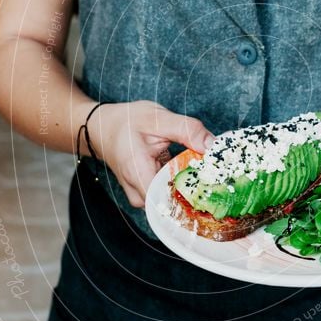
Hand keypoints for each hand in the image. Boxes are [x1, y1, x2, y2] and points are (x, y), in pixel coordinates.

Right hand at [86, 100, 214, 207]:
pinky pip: (169, 195)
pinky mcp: (147, 194)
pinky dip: (183, 184)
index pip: (169, 202)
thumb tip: (212, 145)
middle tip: (217, 174)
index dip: (195, 194)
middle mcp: (138, 192)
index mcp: (138, 173)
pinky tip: (193, 171)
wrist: (103, 128)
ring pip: (173, 201)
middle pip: (175, 203)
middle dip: (198, 189)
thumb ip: (186, 130)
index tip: (214, 183)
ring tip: (206, 171)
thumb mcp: (157, 117)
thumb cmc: (126, 122)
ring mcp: (142, 196)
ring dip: (191, 187)